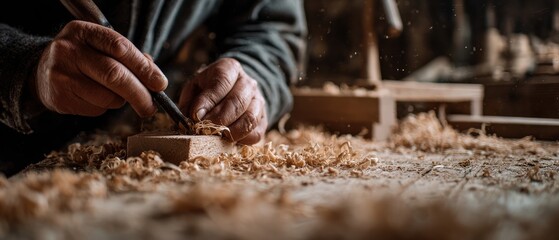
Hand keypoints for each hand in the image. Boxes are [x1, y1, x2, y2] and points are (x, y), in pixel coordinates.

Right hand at [35, 20, 166, 116]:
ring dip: (121, 101)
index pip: (120, 47)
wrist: (42, 72)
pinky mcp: (59, 98)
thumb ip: (129, 57)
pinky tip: (96, 99)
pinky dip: (105, 108)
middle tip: (151, 106)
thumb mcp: (101, 48)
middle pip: (114, 75)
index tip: (160, 84)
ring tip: (117, 96)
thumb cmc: (83, 59)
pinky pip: (96, 109)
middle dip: (139, 93)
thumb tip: (156, 77)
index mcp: (83, 32)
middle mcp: (69, 50)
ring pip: (107, 96)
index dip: (144, 68)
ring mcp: (61, 74)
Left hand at [179, 58, 267, 144]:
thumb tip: (194, 119)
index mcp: (230, 68)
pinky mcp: (263, 120)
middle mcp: (248, 82)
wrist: (233, 91)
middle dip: (219, 119)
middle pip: (237, 101)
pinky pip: (255, 133)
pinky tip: (228, 139)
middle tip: (205, 130)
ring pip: (249, 118)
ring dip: (231, 131)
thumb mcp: (195, 88)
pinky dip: (241, 140)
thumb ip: (191, 102)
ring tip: (216, 136)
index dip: (209, 100)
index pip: (222, 81)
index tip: (196, 115)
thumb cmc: (208, 91)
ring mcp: (258, 101)